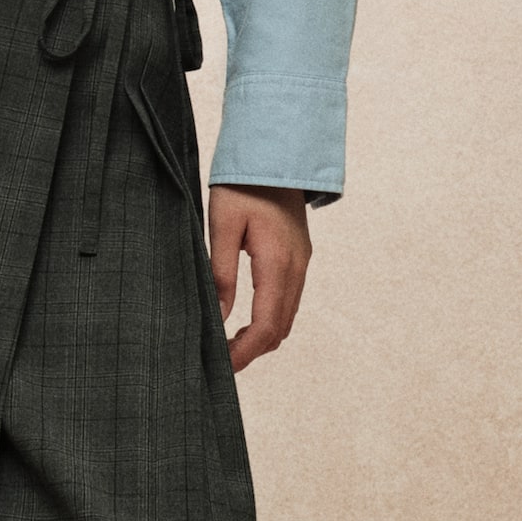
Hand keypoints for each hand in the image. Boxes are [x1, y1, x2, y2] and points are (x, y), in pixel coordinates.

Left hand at [207, 185, 310, 370]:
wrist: (276, 153)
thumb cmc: (243, 184)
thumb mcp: (222, 225)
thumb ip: (221, 272)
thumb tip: (220, 317)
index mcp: (277, 263)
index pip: (266, 325)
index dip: (245, 353)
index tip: (223, 367)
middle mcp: (297, 268)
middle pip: (280, 328)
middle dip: (253, 350)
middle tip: (221, 362)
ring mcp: (302, 263)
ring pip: (286, 316)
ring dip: (262, 336)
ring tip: (229, 345)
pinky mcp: (298, 257)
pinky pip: (288, 300)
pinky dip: (270, 318)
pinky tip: (246, 320)